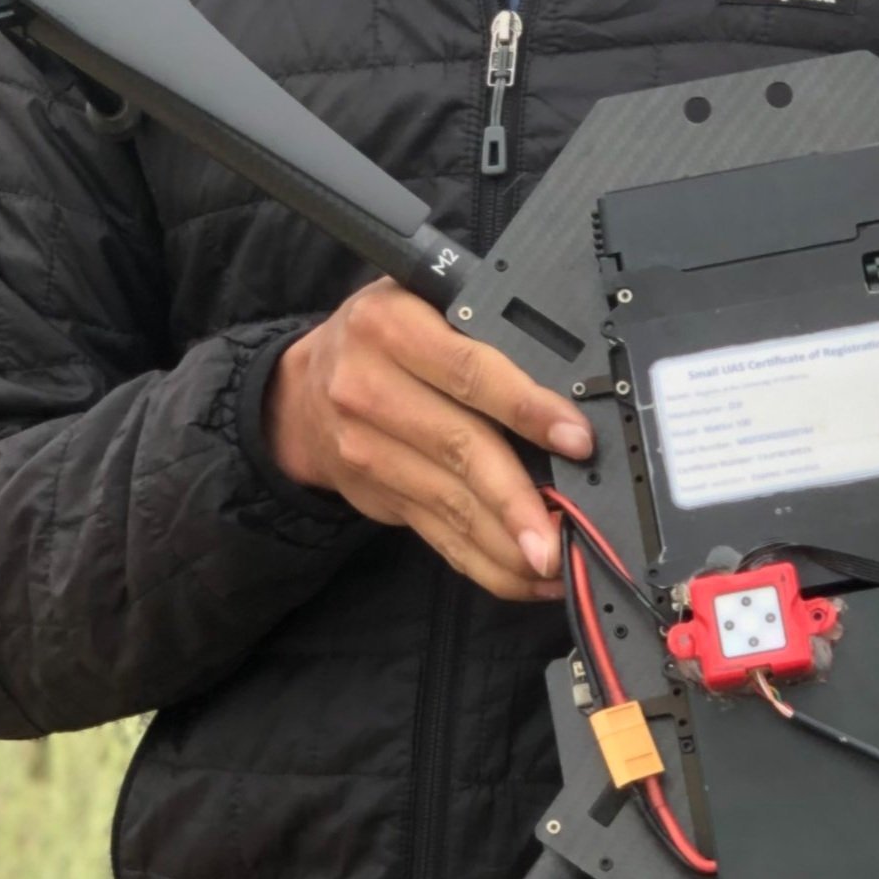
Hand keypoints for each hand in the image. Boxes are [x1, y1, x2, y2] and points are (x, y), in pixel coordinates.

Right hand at [265, 280, 592, 601]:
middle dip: (516, 498)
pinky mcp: (379, 496)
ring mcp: (368, 450)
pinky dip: (486, 563)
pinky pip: (439, 536)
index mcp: (390, 327)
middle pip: (459, 447)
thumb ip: (481, 329)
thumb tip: (566, 383)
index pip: (468, 371)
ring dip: (507, 543)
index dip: (526, 408)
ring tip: (557, 563)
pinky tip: (526, 577)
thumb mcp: (420, 301)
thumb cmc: (382, 338)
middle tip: (560, 533)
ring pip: (451, 503)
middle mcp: (369, 388)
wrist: (302, 392)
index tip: (575, 440)